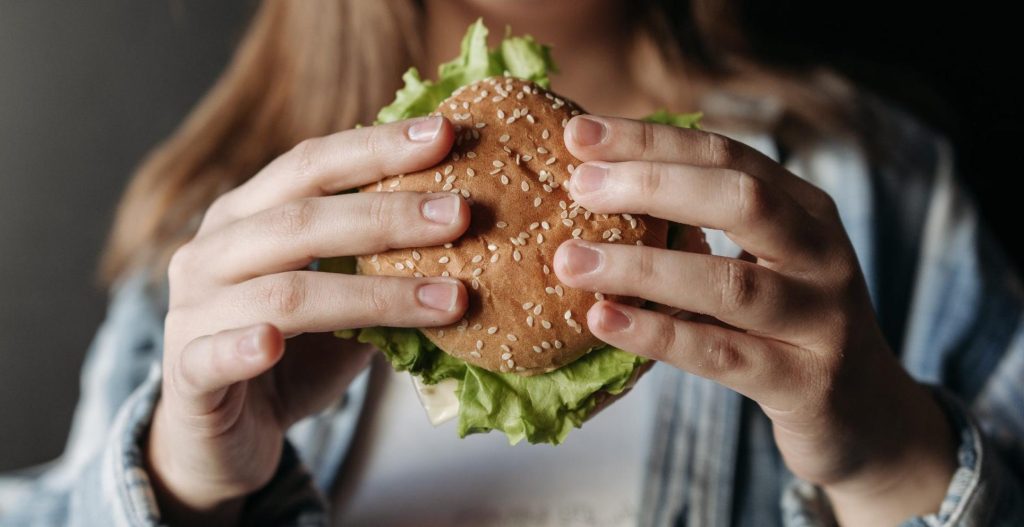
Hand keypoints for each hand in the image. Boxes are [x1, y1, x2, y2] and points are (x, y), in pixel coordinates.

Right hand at [148, 116, 469, 524]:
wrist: (223, 439)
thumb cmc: (293, 358)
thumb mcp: (345, 305)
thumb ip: (384, 270)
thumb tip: (472, 235)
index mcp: (248, 216)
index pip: (310, 165)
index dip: (376, 147)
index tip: (446, 135)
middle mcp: (213, 251)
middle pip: (300, 219)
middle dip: (387, 213)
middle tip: (460, 214)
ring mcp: (192, 312)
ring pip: (282, 292)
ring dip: (372, 296)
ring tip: (448, 299)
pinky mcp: (186, 376)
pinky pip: (212, 357)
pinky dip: (242, 347)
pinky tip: (273, 342)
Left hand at [554, 116, 956, 525]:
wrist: (865, 415)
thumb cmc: (787, 326)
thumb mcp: (762, 262)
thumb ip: (703, 227)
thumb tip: (601, 190)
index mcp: (806, 210)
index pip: (725, 155)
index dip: (652, 141)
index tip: (580, 134)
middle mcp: (822, 254)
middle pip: (740, 200)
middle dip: (651, 185)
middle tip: (577, 187)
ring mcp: (820, 320)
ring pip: (729, 283)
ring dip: (642, 267)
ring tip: (570, 261)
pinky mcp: (803, 383)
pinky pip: (721, 355)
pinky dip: (658, 335)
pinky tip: (604, 320)